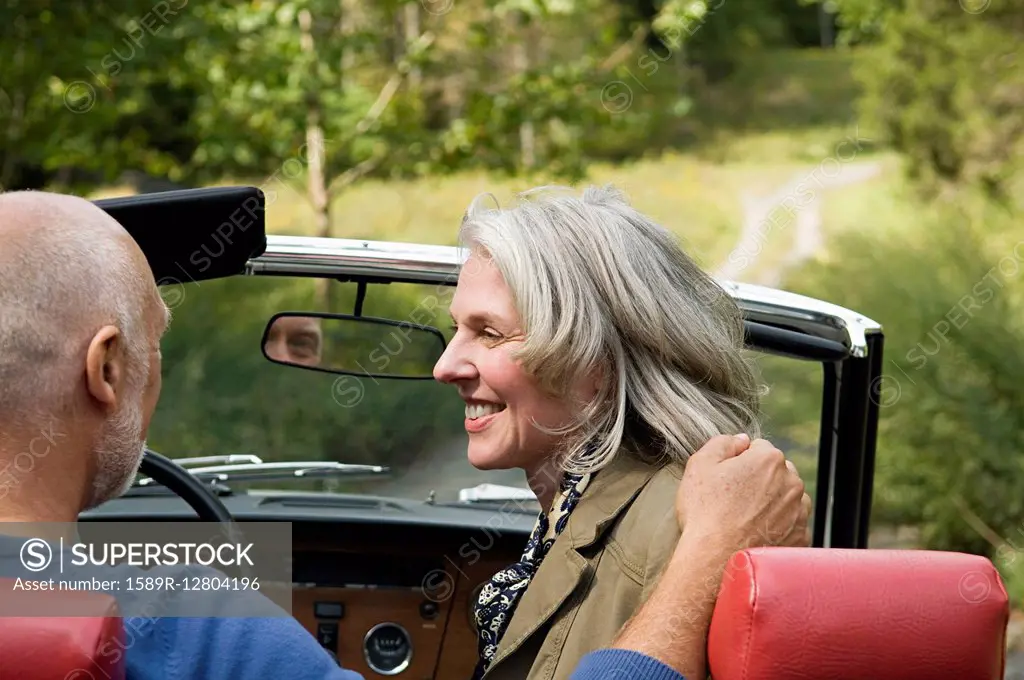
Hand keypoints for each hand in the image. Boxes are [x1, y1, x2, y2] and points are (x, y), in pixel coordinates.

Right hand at [676, 434, 810, 553]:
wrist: (715, 560)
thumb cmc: (705, 513)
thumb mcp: (700, 465)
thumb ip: (722, 443)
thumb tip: (740, 440)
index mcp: (769, 460)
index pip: (758, 449)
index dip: (738, 461)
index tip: (726, 479)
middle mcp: (792, 483)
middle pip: (776, 473)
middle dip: (759, 481)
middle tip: (733, 500)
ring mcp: (799, 512)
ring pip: (785, 498)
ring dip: (770, 503)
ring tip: (743, 519)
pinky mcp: (800, 538)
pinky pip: (789, 525)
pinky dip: (776, 528)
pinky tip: (754, 534)